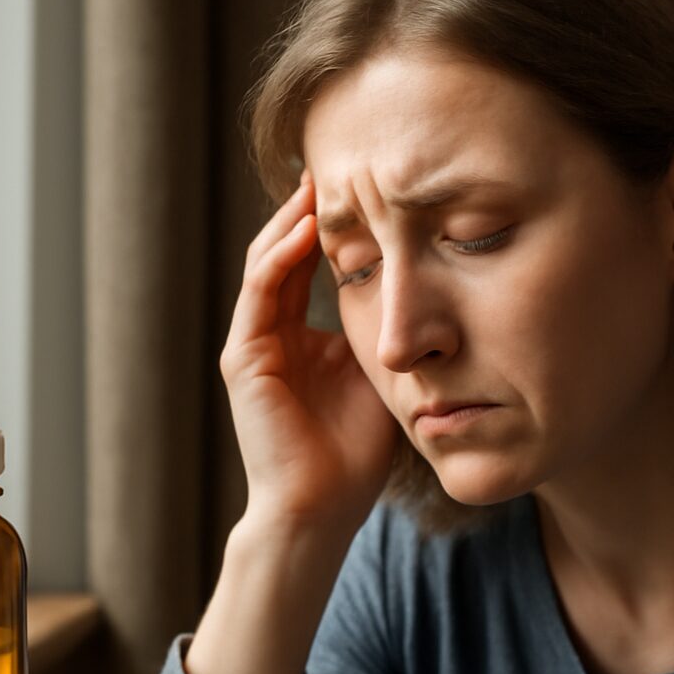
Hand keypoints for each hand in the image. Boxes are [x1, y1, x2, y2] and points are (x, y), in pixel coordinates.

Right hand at [220, 170, 398, 533]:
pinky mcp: (243, 358)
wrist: (322, 509)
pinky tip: (306, 229)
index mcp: (302, 338)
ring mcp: (253, 344)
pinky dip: (279, 258)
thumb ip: (389, 334)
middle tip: (338, 164)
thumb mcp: (383, 377)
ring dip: (292, 221)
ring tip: (319, 182)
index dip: (335, 225)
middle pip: (285, 252)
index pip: (312, 265)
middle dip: (308, 209)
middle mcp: (272, 334)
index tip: (366, 186)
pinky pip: (259, 293)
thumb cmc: (355, 456)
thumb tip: (429, 291)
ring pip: (266, 262)